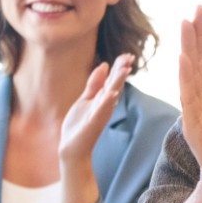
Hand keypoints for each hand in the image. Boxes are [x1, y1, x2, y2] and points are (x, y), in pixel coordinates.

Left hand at [60, 54, 132, 169]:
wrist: (72, 147)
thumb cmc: (79, 125)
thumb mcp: (86, 98)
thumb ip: (94, 83)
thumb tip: (104, 65)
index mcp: (102, 98)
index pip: (113, 80)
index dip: (119, 68)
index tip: (127, 55)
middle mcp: (104, 104)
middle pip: (115, 84)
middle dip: (121, 71)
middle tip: (129, 57)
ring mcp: (100, 113)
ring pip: (111, 94)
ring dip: (118, 82)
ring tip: (125, 69)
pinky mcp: (93, 123)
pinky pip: (101, 111)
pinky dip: (107, 102)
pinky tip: (112, 93)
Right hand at [179, 6, 201, 196]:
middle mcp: (199, 96)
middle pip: (195, 57)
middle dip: (196, 32)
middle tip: (198, 7)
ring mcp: (194, 109)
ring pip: (189, 72)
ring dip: (187, 47)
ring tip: (186, 23)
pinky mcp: (194, 124)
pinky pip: (189, 97)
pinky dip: (186, 77)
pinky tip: (185, 59)